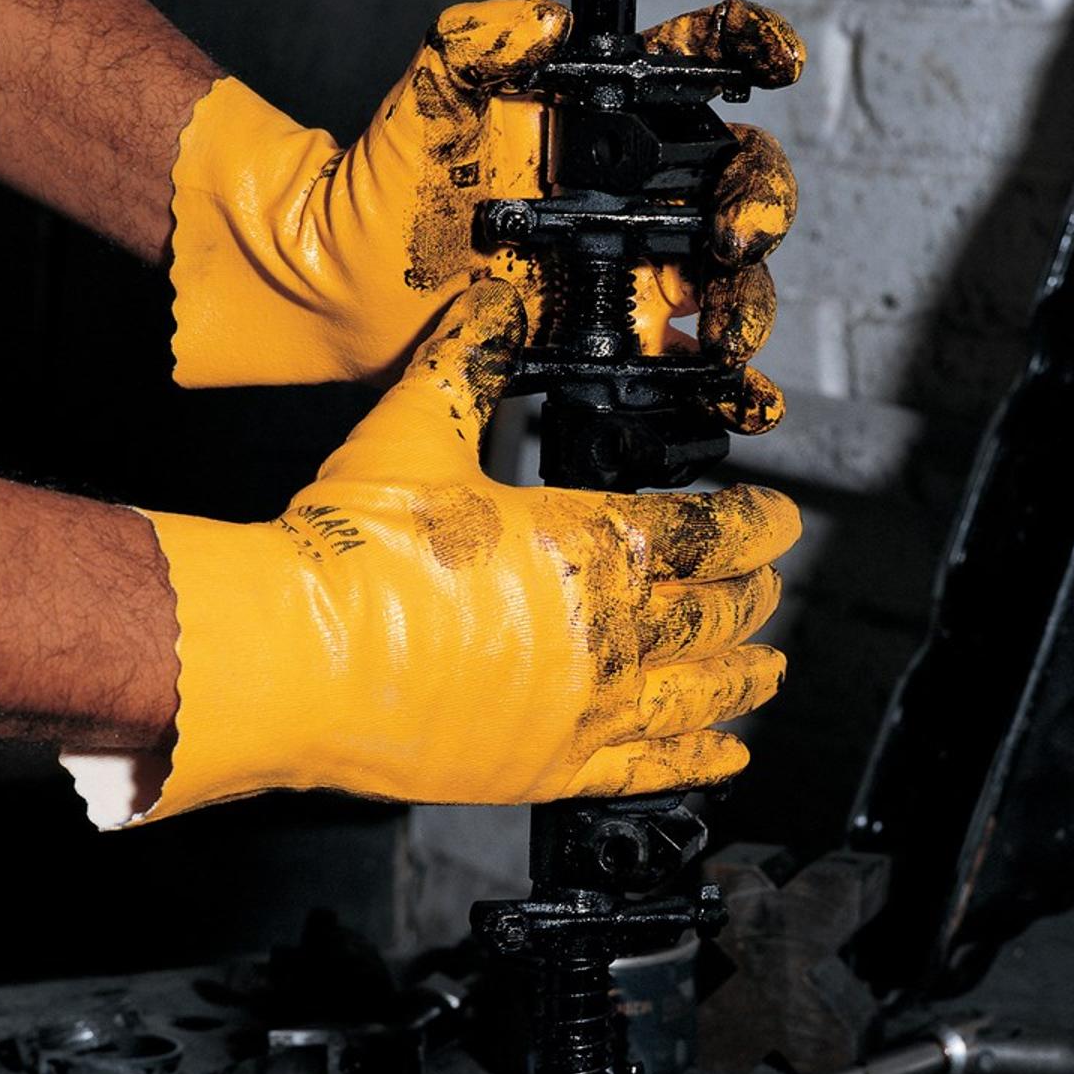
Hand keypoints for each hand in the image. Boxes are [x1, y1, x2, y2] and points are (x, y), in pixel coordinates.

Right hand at [132, 279, 799, 822]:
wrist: (295, 658)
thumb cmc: (355, 550)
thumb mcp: (415, 431)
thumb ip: (468, 364)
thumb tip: (493, 304)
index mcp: (589, 543)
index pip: (706, 531)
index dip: (755, 523)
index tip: (778, 519)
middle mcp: (607, 631)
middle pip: (712, 614)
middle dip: (750, 595)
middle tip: (769, 585)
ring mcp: (583, 708)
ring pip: (697, 693)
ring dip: (744, 676)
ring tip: (772, 669)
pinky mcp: (545, 768)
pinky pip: (646, 770)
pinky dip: (696, 760)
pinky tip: (727, 755)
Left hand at [167, 0, 803, 426]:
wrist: (337, 287)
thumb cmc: (379, 183)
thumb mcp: (428, 98)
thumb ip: (477, 43)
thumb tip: (540, 20)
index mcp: (603, 122)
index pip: (693, 66)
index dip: (747, 49)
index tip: (775, 61)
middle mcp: (631, 196)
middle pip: (738, 187)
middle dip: (761, 207)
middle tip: (734, 238)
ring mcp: (628, 273)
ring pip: (729, 284)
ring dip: (749, 308)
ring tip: (729, 339)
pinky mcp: (613, 345)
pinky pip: (685, 370)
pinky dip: (728, 391)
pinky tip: (750, 404)